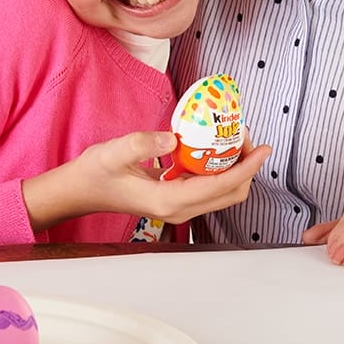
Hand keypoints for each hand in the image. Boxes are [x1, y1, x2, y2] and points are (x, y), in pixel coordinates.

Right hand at [26, 131, 268, 229]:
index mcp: (169, 201)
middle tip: (244, 134)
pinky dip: (220, 169)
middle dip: (246, 166)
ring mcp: (178, 208)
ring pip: (222, 192)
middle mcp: (179, 210)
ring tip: (233, 137)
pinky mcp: (175, 201)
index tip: (263, 147)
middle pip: (230, 194)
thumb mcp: (114, 152)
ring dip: (235, 167)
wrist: (81, 191)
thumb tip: (174, 138)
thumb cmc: (95, 173)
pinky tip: (214, 146)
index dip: (247, 167)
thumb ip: (143, 143)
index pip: (221, 186)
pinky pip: (209, 188)